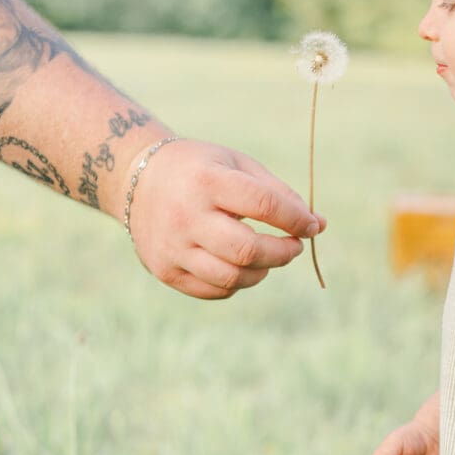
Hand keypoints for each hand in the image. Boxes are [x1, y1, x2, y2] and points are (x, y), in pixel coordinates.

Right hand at [124, 139, 322, 298]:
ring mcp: (172, 247)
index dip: (296, 219)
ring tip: (269, 255)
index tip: (312, 226)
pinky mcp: (164, 270)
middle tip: (295, 246)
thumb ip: (278, 193)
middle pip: (248, 250)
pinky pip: (214, 290)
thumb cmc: (201, 169)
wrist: (136, 177)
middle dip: (283, 253)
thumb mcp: (238, 164)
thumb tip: (318, 225)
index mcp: (208, 181)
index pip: (264, 205)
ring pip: (232, 277)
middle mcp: (186, 216)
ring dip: (264, 271)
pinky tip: (241, 264)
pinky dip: (238, 282)